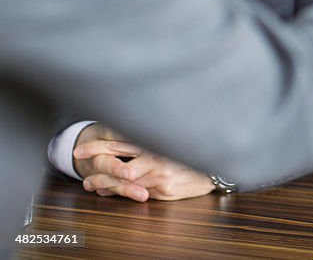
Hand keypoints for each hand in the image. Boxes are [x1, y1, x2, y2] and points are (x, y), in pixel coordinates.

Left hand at [72, 124, 213, 201]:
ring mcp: (156, 173)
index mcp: (153, 143)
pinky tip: (107, 191)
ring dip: (103, 182)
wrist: (210, 171)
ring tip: (90, 184)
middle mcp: (153, 156)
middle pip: (116, 159)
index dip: (98, 147)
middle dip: (94, 165)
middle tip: (78, 168)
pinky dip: (117, 192)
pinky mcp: (161, 188)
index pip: (120, 143)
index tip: (79, 151)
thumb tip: (122, 152)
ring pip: (122, 180)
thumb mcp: (166, 147)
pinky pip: (134, 192)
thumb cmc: (186, 158)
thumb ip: (145, 149)